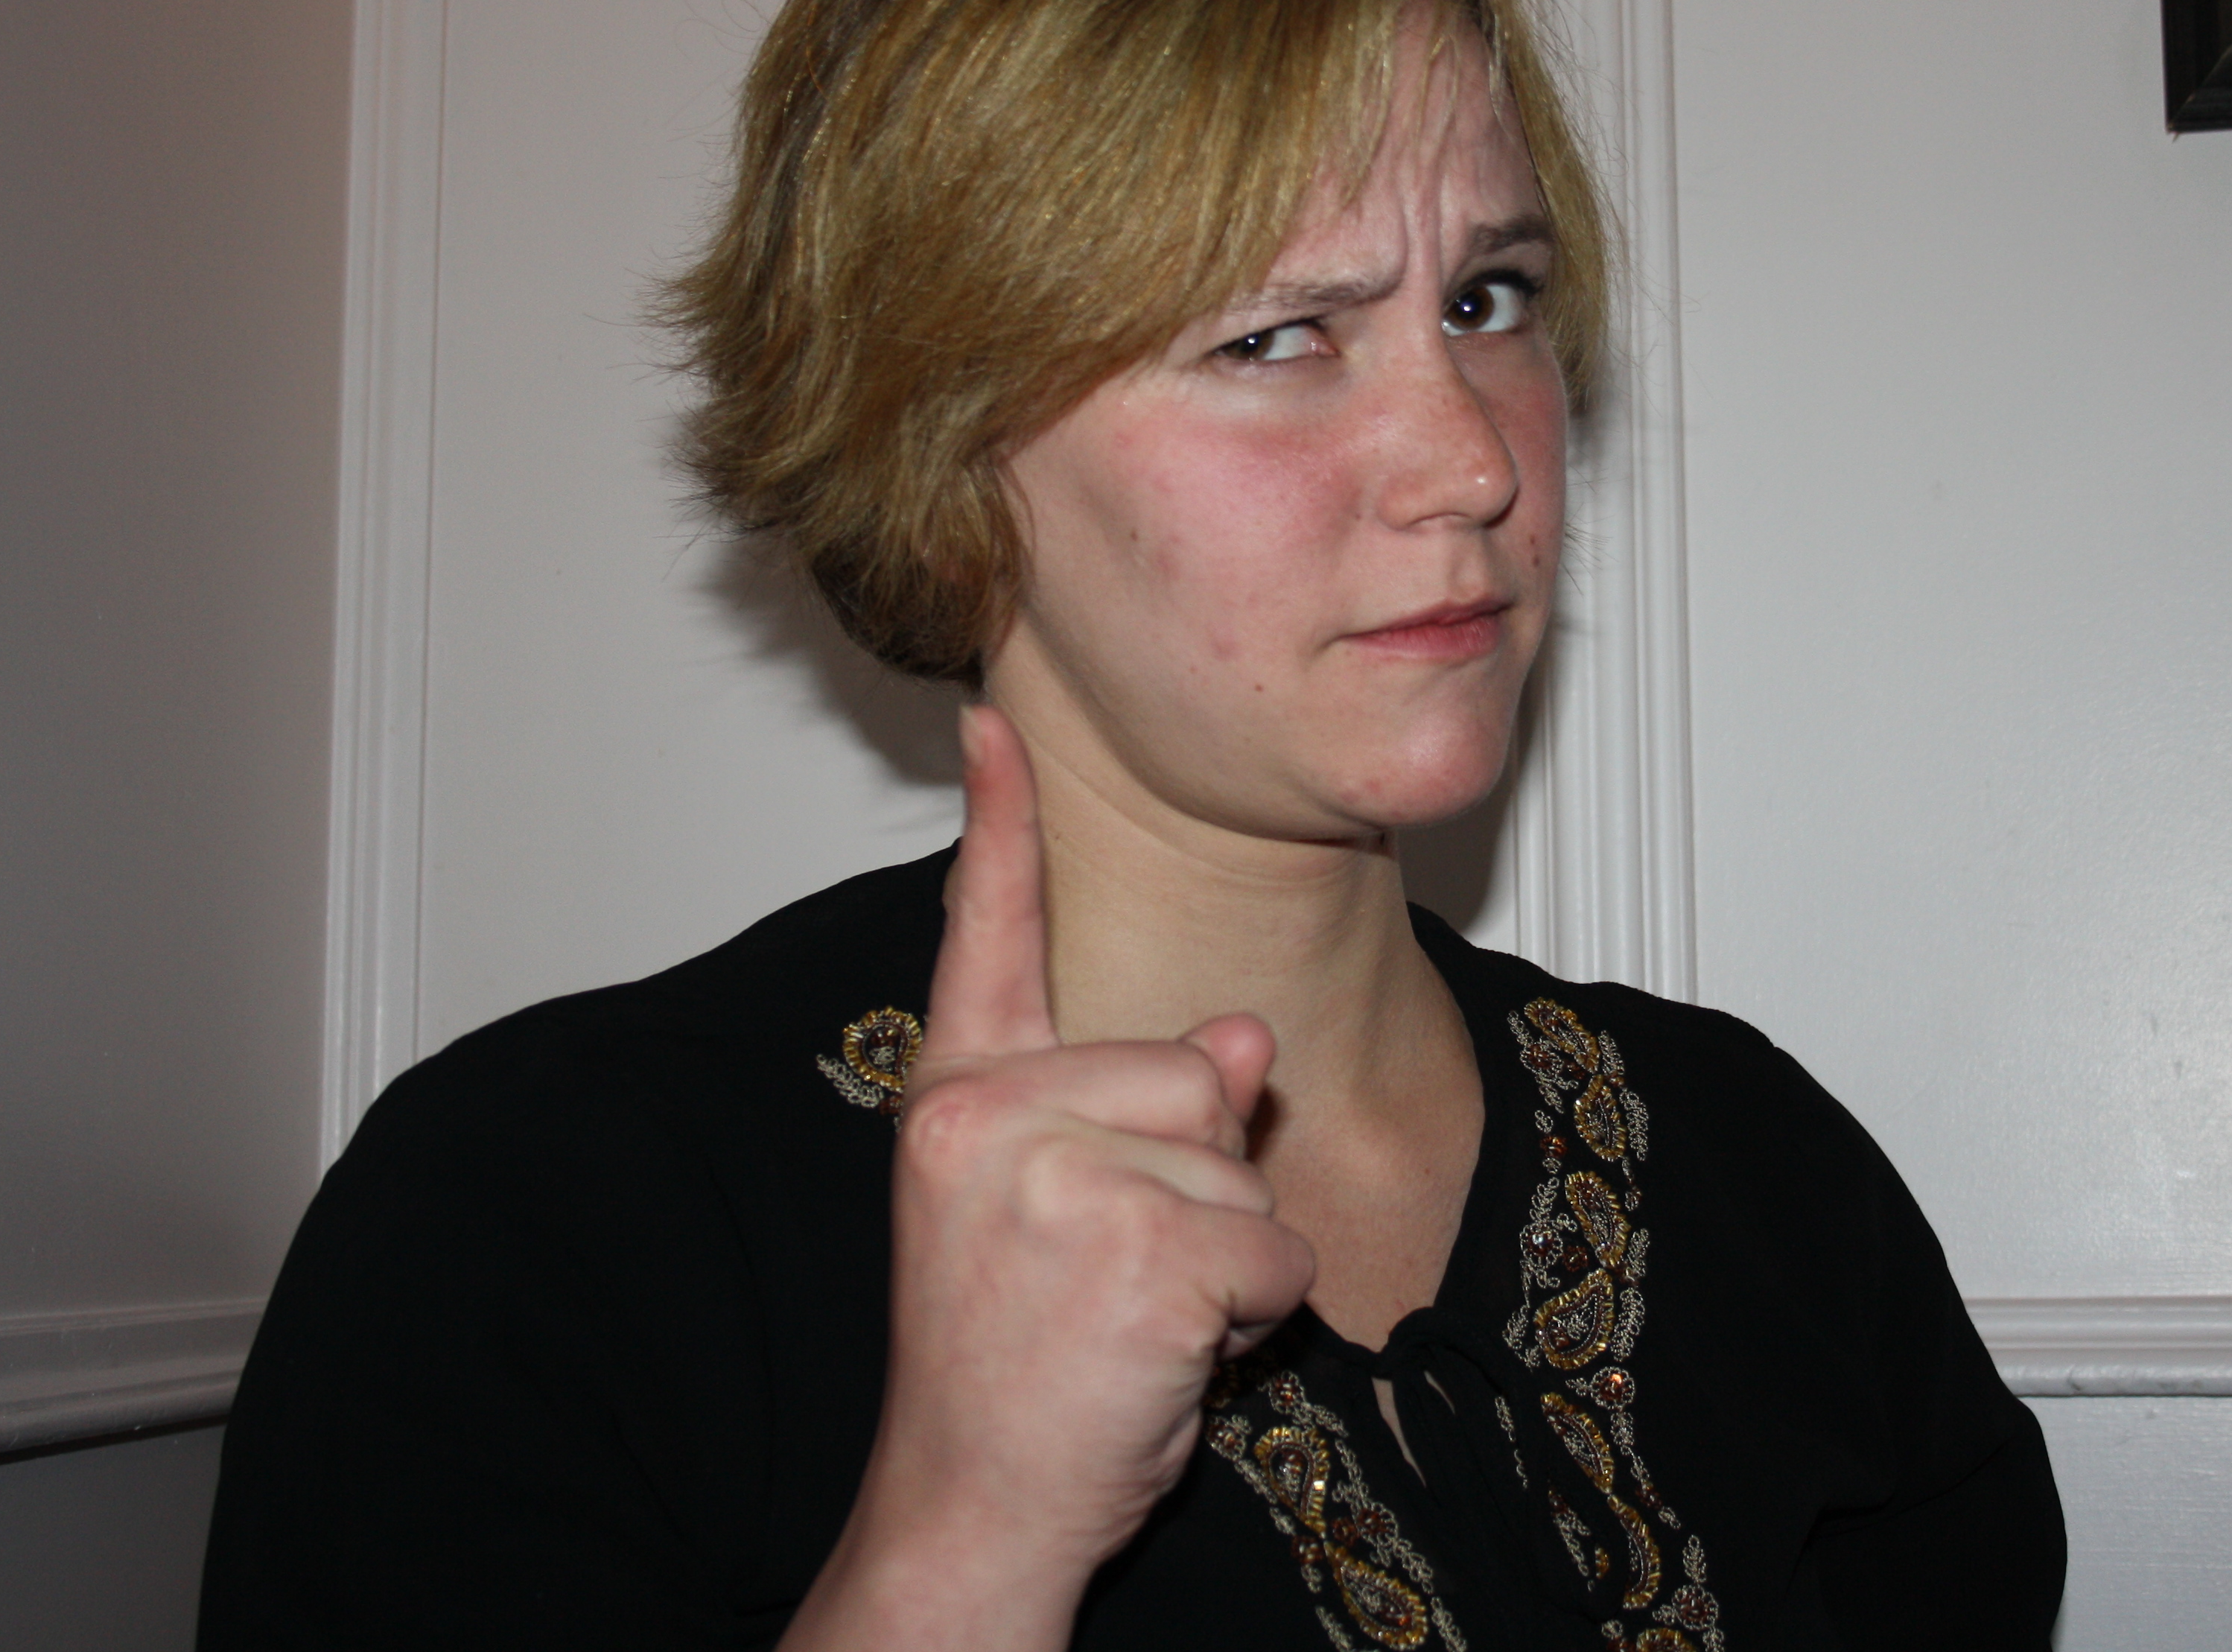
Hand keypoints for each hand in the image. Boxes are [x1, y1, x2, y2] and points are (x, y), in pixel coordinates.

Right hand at [781, 705, 1316, 1649]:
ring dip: (1223, 1259)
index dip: (1001, 826)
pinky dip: (1252, 1318)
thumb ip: (1132, 1112)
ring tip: (1127, 1320)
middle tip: (1107, 1279)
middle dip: (1194, 1184)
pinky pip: (1271, 1252)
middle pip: (1191, 1073)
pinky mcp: (1138, 1255)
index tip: (998, 718)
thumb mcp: (1062, 1216)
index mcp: (960, 1102)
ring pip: (1239, 1167)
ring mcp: (1059, 1184)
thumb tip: (1237, 1042)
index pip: (983, 939)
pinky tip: (1163, 1357)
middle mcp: (989, 1122)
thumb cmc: (1011, 1369)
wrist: (969, 1513)